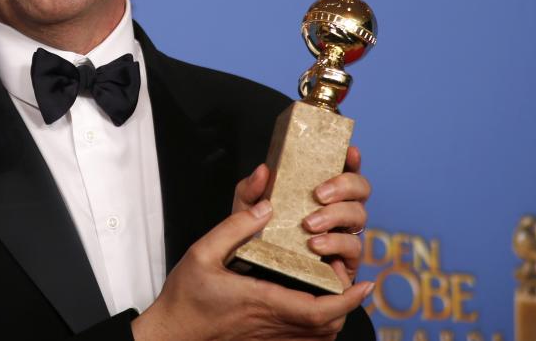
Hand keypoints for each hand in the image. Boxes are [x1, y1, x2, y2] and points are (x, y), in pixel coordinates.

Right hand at [131, 201, 374, 340]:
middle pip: (328, 324)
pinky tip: (309, 304)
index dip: (348, 298)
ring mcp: (270, 337)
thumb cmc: (186, 295)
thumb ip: (235, 227)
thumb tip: (266, 207)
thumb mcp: (202, 251)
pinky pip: (304, 340)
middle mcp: (272, 323)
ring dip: (333, 313)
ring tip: (330, 287)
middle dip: (345, 303)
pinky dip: (317, 325)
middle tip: (342, 275)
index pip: (319, 309)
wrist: (171, 333)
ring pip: (319, 335)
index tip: (363, 283)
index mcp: (262, 300)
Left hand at [230, 147, 371, 286]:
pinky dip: (335, 243)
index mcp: (321, 192)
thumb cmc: (257, 235)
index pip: (344, 169)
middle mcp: (338, 210)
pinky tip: (315, 245)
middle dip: (345, 186)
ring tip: (309, 224)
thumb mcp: (248, 209)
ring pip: (359, 216)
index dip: (352, 159)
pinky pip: (353, 248)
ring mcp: (345, 234)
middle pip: (361, 189)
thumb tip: (264, 169)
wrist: (257, 274)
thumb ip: (252, 189)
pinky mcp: (346, 261)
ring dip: (336, 215)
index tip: (350, 151)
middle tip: (319, 194)